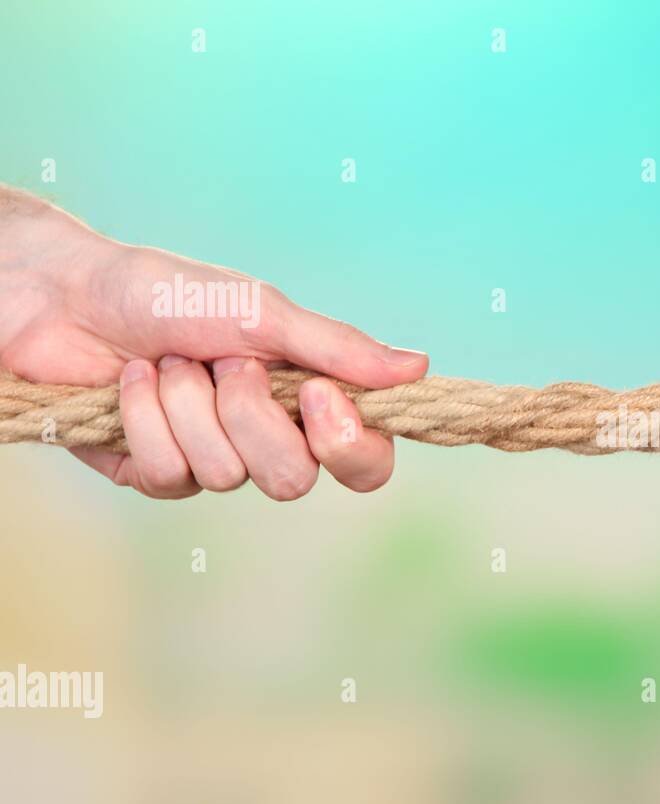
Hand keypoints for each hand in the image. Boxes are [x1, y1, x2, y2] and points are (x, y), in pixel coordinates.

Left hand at [0, 186, 427, 498]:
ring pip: (227, 475)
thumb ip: (338, 348)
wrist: (67, 294)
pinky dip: (145, 417)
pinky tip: (131, 382)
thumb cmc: (171, 293)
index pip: (365, 463)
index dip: (349, 445)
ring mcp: (211, 460)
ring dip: (189, 404)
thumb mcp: (262, 312)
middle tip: (225, 365)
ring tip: (168, 361)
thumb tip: (419, 366)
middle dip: (252, 417)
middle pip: (294, 480)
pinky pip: (168, 475)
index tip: (315, 393)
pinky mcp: (153, 473)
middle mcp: (267, 438)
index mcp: (308, 401)